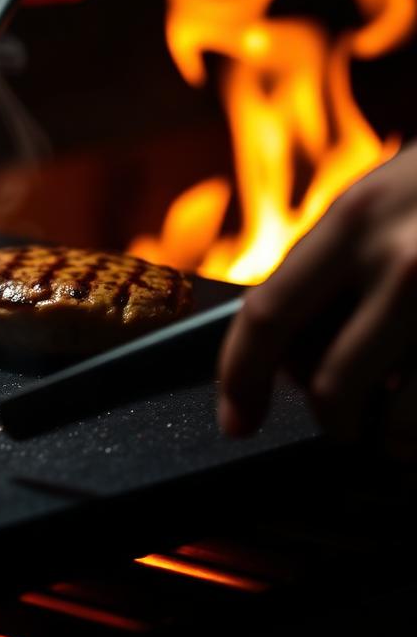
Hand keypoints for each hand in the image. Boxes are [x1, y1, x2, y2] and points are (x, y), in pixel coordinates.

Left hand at [218, 143, 416, 459]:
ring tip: (393, 424)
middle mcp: (404, 262)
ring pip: (399, 417)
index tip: (237, 418)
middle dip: (329, 418)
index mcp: (355, 221)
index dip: (240, 376)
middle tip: (338, 419)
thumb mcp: (372, 202)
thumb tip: (283, 359)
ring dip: (389, 434)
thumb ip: (327, 266)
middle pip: (332, 384)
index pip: (268, 315)